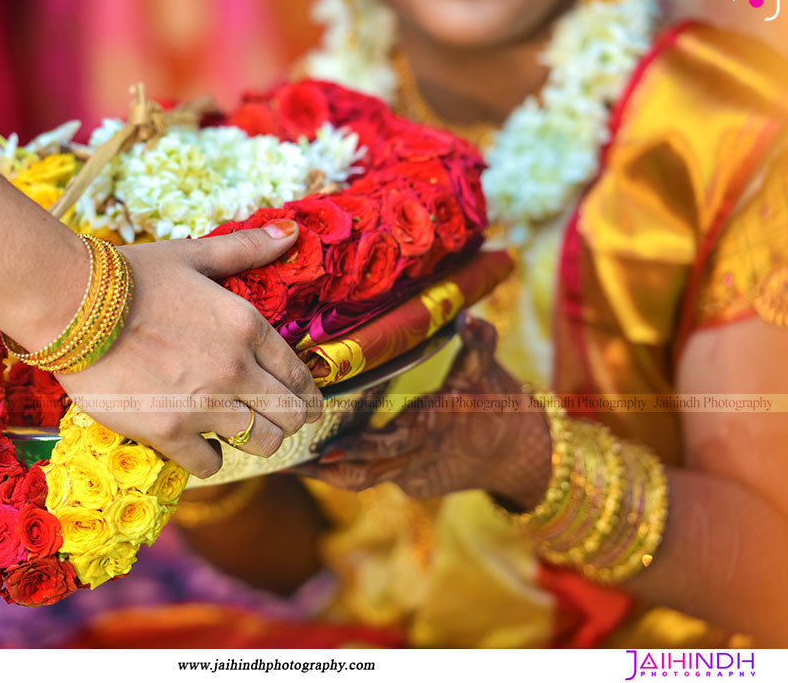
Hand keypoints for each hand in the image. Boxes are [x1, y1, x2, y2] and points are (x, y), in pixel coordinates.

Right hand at [56, 221, 323, 478]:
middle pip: (290, 415)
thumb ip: (246, 248)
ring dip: (254, 439)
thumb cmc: (132, 276)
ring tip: (238, 431)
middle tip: (276, 419)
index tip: (302, 401)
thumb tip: (291, 232)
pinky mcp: (168, 431)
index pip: (298, 374)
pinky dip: (211, 458)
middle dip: (289, 419)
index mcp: (247, 326)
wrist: (71, 303)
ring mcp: (203, 404)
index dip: (305, 393)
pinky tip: (201, 443)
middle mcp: (234, 368)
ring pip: (261, 443)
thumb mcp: (195, 254)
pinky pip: (211, 464)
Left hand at [295, 313, 551, 506]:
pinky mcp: (409, 484)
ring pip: (362, 480)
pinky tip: (307, 458)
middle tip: (281, 460)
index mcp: (431, 430)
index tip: (327, 450)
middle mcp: (417, 458)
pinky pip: (371, 478)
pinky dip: (344, 469)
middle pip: (364, 474)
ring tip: (282, 461)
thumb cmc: (496, 405)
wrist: (516, 454)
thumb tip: (468, 315)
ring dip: (324, 475)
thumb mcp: (487, 371)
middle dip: (323, 471)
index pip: (392, 445)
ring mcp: (411, 477)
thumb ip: (479, 343)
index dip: (361, 450)